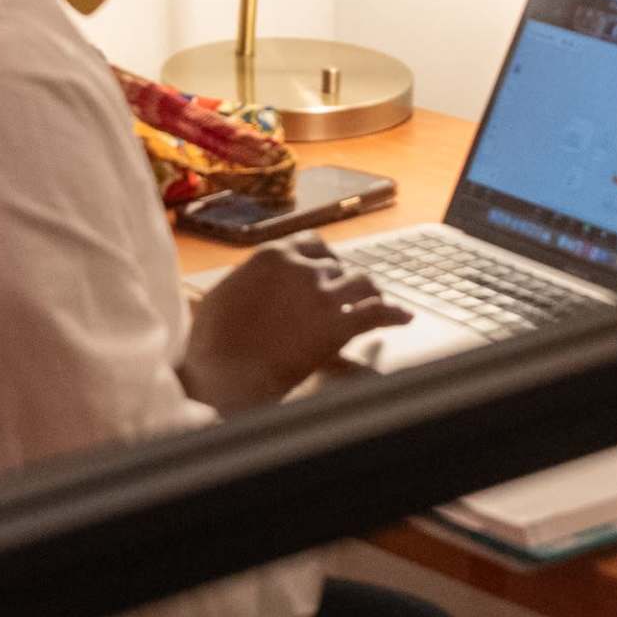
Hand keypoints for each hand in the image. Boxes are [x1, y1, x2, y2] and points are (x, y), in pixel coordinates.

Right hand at [180, 234, 409, 411]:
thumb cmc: (212, 341)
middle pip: (338, 266)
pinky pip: (378, 313)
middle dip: (344, 279)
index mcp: (273, 255)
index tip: (327, 266)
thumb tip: (250, 284)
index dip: (324, 256)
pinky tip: (405, 318)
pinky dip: (394, 314)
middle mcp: (303, 268)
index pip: (312, 243)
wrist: (223, 373)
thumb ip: (245, 283)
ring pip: (363, 283)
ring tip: (379, 300)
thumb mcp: (221, 297)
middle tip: (348, 293)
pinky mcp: (338, 326)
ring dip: (371, 292)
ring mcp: (323, 295)